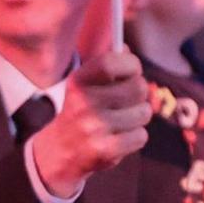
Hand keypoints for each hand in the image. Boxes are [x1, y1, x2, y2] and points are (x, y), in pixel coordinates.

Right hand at [30, 48, 154, 197]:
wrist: (60, 153)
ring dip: (138, 117)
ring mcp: (95, 127)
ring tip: (122, 121)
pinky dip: (135, 137)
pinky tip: (120, 137)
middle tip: (129, 101)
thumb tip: (125, 49)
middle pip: (138, 87)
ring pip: (143, 112)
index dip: (131, 64)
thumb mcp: (83, 86)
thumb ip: (105, 66)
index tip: (131, 72)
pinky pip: (141, 136)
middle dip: (139, 94)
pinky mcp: (105, 149)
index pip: (112, 61)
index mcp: (78, 82)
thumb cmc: (80, 113)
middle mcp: (84, 103)